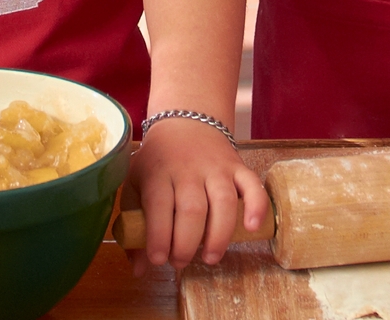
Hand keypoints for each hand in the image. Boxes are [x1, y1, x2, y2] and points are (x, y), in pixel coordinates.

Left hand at [123, 118, 268, 271]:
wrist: (184, 120)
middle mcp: (189, 169)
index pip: (159, 206)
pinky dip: (256, 206)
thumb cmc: (157, 160)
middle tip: (181, 261)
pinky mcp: (237, 166)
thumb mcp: (135, 183)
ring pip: (223, 202)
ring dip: (219, 236)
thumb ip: (134, 224)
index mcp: (159, 172)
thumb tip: (140, 269)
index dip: (159, 237)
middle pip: (192, 210)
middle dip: (187, 244)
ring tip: (210, 257)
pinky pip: (252, 185)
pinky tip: (251, 227)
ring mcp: (216, 167)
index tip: (158, 259)